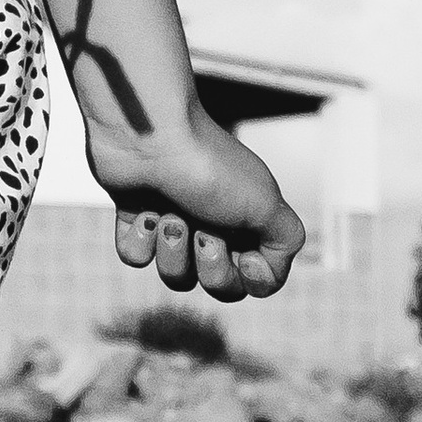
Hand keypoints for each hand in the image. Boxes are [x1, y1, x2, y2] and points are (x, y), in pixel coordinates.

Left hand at [83, 101, 307, 302]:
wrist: (148, 136)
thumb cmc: (209, 169)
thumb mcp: (267, 206)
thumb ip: (285, 244)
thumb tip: (264, 272)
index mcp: (248, 220)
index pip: (256, 282)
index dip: (251, 279)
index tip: (245, 256)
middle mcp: (214, 222)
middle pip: (218, 285)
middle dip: (210, 265)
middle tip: (203, 229)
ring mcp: (174, 219)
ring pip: (175, 276)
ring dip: (173, 249)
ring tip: (168, 213)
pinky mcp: (136, 216)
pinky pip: (137, 257)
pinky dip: (140, 238)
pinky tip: (142, 209)